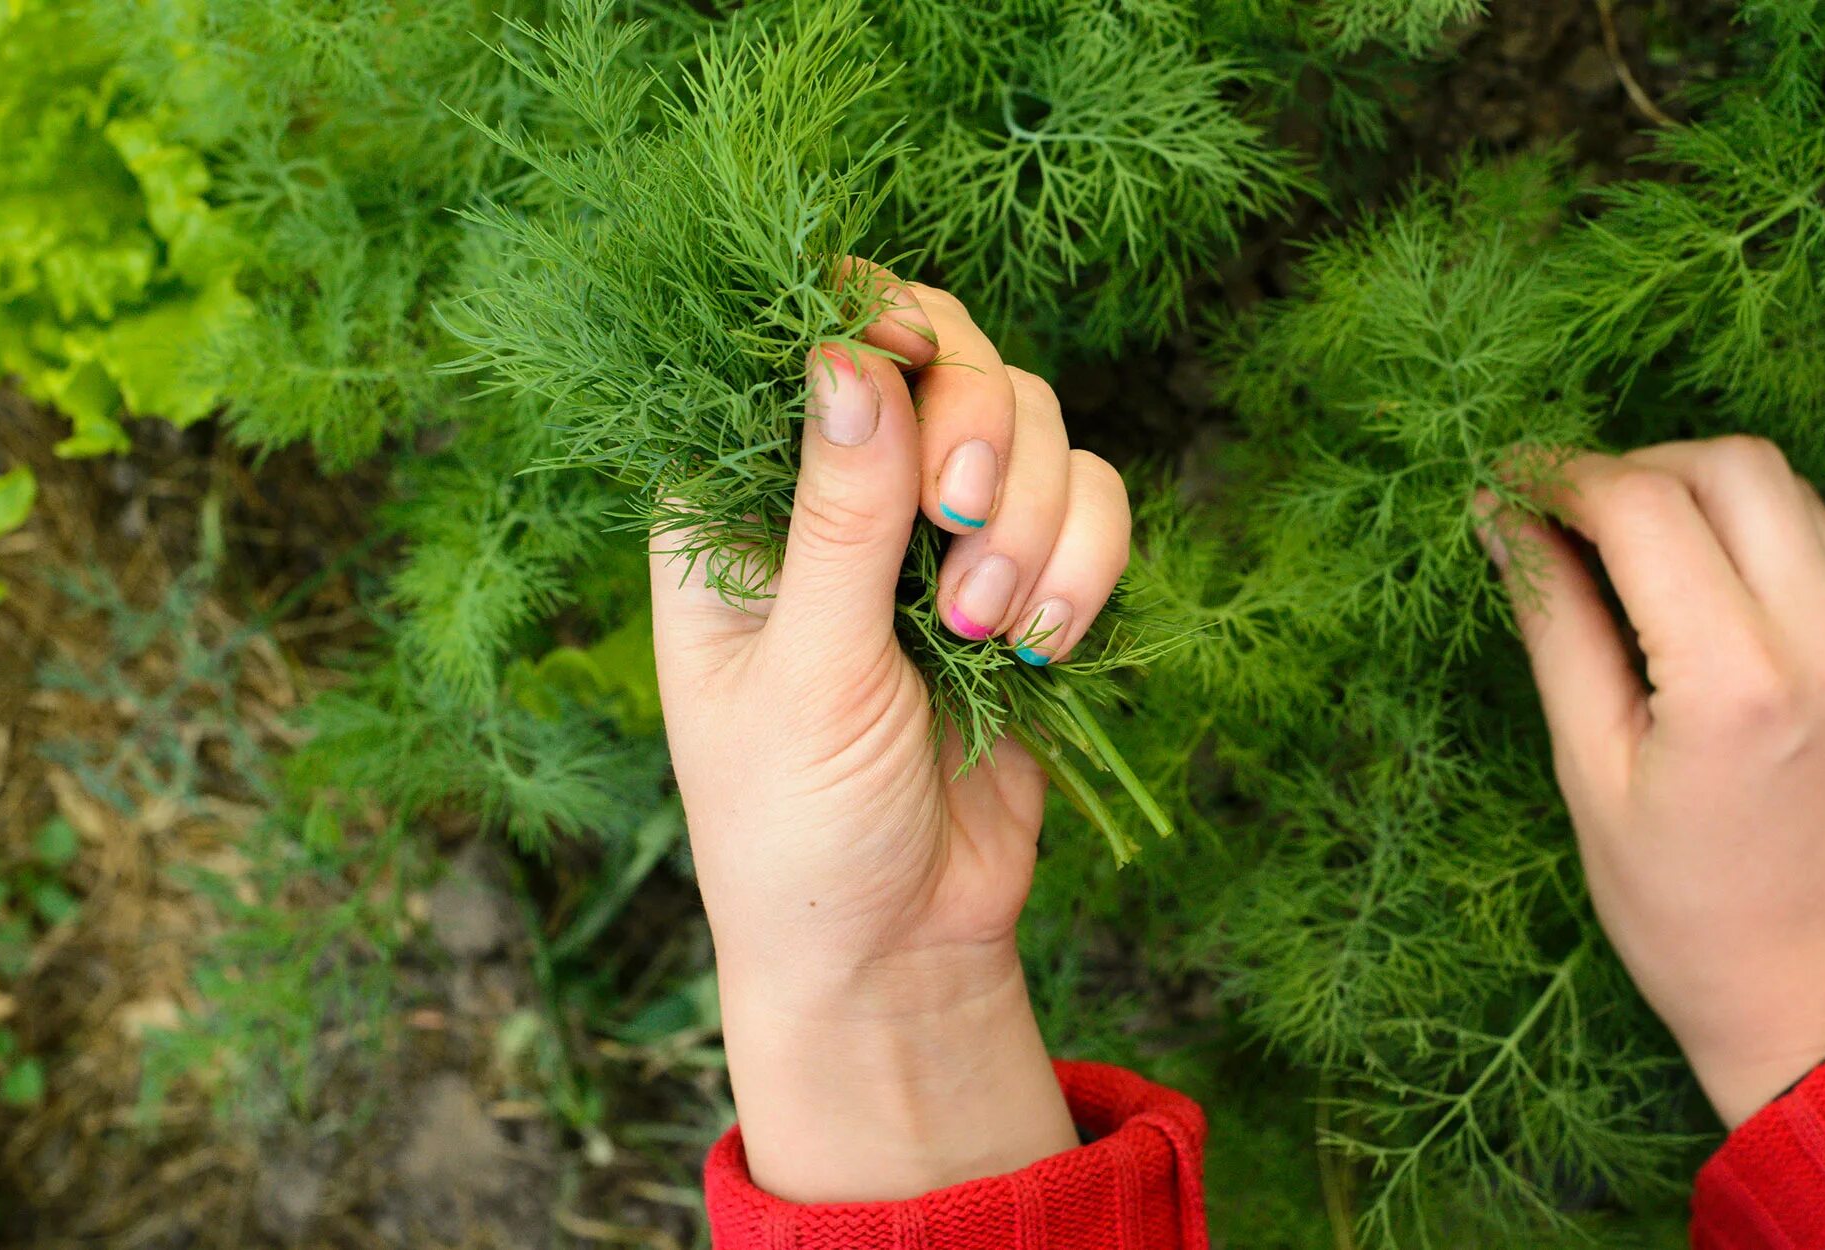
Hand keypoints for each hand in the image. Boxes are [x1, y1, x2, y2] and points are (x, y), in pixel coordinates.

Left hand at [652, 266, 1131, 1200]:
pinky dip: (1085, 560)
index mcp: (734, 502)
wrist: (897, 948)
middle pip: (938, 350)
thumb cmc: (798, 826)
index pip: (797, 339)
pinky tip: (1043, 648)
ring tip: (988, 634)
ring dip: (1031, 517)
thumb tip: (846, 358)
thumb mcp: (807, 673)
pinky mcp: (1025, 576)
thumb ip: (838, 517)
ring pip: (1030, 417)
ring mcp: (937, 530)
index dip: (863, 317)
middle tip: (957, 523)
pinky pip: (1090, 501)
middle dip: (971, 429)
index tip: (908, 355)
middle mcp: (839, 491)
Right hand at [1485, 436, 1824, 1126]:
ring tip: (1631, 550)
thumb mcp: (1591, 773)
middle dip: (1637, 466)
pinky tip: (1703, 599)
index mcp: (1738, 685)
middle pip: (1734, 466)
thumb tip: (1500, 521)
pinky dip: (1755, 544)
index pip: (1644, 506)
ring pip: (1791, 496)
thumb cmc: (1682, 915)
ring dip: (1700, 495)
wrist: (1822, 1005)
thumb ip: (1554, 627)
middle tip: (1570, 516)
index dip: (1561, 478)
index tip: (1507, 487)